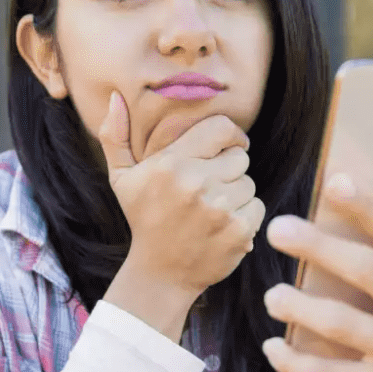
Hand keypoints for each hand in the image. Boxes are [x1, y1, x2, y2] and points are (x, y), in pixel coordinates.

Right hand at [98, 91, 264, 297]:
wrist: (159, 274)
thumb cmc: (143, 219)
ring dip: (236, 194)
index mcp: (170, 164)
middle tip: (209, 188)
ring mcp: (218, 208)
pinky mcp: (237, 231)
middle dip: (229, 169)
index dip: (230, 136)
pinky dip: (245, 216)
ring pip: (249, 182)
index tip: (227, 148)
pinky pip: (257, 206)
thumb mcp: (121, 178)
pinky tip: (222, 226)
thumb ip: (115, 136)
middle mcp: (194, 183)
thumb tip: (115, 97)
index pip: (222, 129)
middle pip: (240, 157)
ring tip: (212, 210)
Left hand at [261, 173, 372, 371]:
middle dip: (318, 246)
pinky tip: (272, 347)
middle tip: (277, 229)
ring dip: (299, 306)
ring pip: (342, 324)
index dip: (371, 207)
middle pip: (368, 271)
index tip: (333, 181)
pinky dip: (294, 361)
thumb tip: (350, 198)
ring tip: (271, 295)